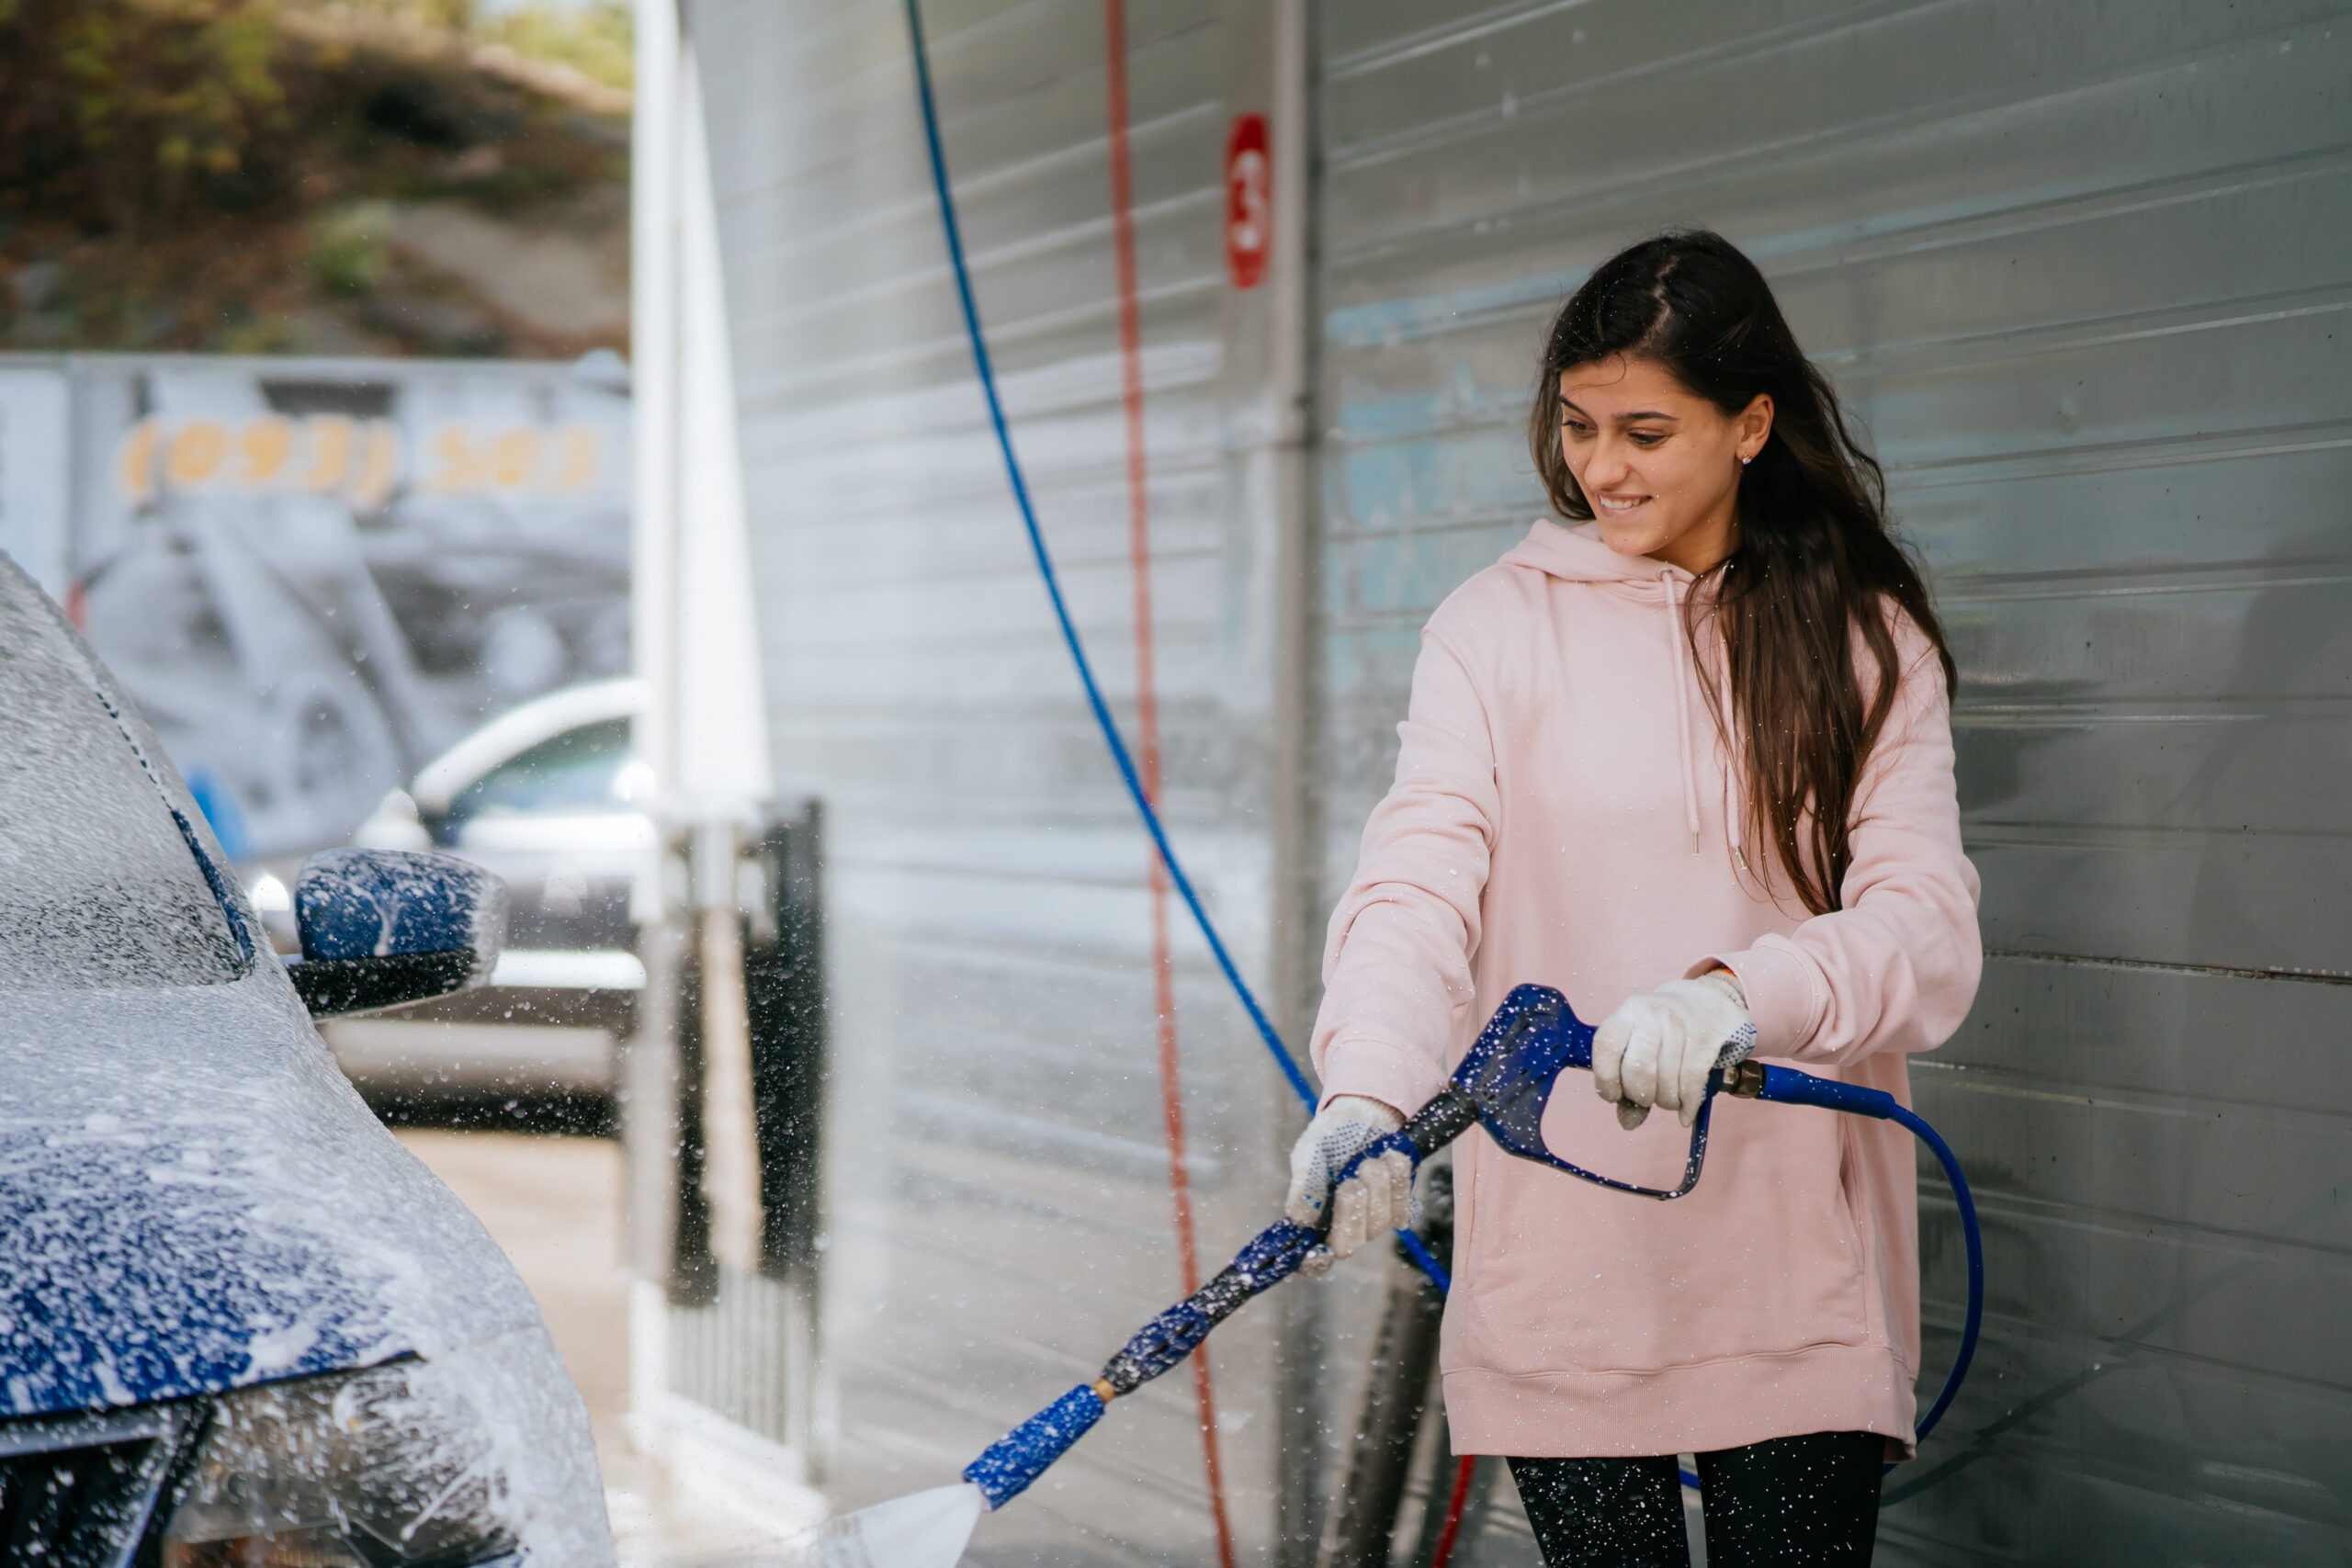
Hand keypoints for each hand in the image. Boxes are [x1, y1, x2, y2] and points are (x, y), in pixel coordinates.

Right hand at [1285, 1095, 1409, 1275]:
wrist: (1365, 1114)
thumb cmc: (1331, 1137)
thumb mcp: (1310, 1153)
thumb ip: (1305, 1184)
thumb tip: (1299, 1220)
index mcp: (1314, 1220)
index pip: (1310, 1262)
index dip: (1313, 1264)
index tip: (1318, 1253)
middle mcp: (1344, 1228)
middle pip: (1349, 1246)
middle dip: (1352, 1208)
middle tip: (1349, 1178)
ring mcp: (1373, 1221)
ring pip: (1380, 1221)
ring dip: (1376, 1182)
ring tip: (1367, 1159)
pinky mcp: (1399, 1207)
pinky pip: (1403, 1201)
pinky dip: (1395, 1173)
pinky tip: (1385, 1157)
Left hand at [1591, 970, 1756, 1128]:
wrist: (1707, 1000)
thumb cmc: (1663, 1028)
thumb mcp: (1639, 1040)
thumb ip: (1627, 1079)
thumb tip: (1628, 1122)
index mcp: (1627, 1012)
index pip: (1605, 1045)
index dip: (1605, 1078)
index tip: (1612, 1096)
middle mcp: (1652, 1014)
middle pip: (1638, 1068)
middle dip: (1640, 1095)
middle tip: (1646, 1098)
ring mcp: (1681, 1023)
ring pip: (1666, 1079)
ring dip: (1665, 1101)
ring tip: (1668, 1099)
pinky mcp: (1707, 1037)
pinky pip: (1692, 1081)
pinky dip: (1688, 1104)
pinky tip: (1685, 1113)